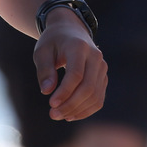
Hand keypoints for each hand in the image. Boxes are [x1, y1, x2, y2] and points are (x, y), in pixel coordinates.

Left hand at [31, 7, 107, 121]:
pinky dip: (86, 110)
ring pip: (95, 96)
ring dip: (77, 110)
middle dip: (70, 104)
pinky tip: (70, 115)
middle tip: (53, 114)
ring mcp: (102, 67)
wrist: (70, 30)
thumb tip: (47, 91)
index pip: (76, 74)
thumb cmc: (53, 41)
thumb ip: (44, 70)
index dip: (64, 92)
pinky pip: (98, 98)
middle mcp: (95, 56)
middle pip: (88, 87)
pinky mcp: (103, 77)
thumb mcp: (42, 51)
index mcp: (79, 47)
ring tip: (59, 115)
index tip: (51, 104)